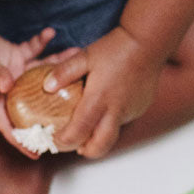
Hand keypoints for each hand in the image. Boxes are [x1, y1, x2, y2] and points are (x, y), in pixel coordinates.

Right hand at [0, 26, 74, 158]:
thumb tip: (8, 85)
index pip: (11, 127)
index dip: (23, 142)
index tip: (38, 154)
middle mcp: (11, 90)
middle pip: (36, 99)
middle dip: (56, 100)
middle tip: (79, 100)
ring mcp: (16, 72)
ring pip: (42, 71)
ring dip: (58, 63)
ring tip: (75, 54)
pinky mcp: (17, 56)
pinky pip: (33, 49)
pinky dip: (42, 42)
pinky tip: (51, 33)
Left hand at [44, 26, 163, 158]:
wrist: (147, 42)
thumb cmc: (115, 48)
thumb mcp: (85, 56)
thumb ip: (64, 72)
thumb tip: (46, 86)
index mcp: (98, 100)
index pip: (78, 133)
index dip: (63, 141)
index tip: (55, 139)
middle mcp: (115, 111)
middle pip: (99, 147)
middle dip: (84, 151)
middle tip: (74, 145)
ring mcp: (130, 111)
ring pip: (112, 134)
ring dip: (99, 135)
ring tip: (88, 125)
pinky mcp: (140, 107)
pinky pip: (123, 120)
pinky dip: (112, 119)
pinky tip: (107, 104)